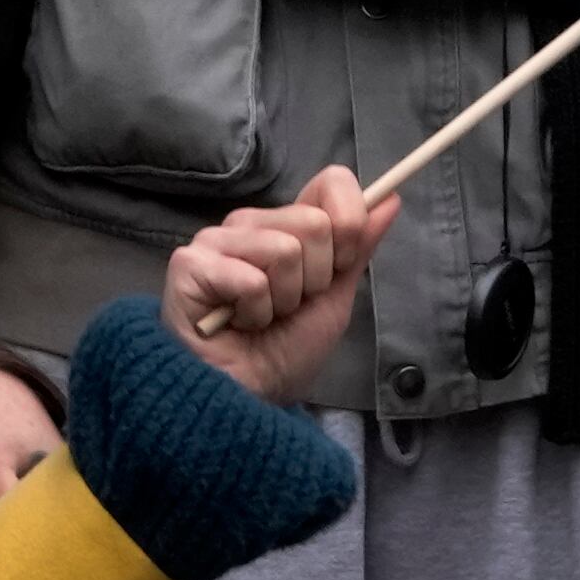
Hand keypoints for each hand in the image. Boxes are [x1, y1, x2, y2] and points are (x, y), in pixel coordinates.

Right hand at [167, 168, 400, 406]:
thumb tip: (390, 199)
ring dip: (284, 300)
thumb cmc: (283, 352)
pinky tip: (236, 323)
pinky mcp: (190, 263)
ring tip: (261, 318)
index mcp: (286, 223)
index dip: (349, 224)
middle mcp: (250, 222)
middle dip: (316, 278)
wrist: (245, 398)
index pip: (332, 182)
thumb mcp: (334, 297)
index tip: (339, 267)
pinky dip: (255, 313)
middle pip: (314, 222)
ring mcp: (216, 239)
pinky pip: (250, 279)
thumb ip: (358, 246)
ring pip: (283, 251)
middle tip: (289, 306)